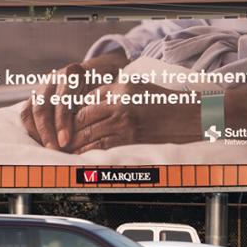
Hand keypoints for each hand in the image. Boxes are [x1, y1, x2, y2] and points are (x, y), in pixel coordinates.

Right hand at [20, 49, 127, 149]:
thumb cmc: (103, 88)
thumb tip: (89, 136)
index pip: (62, 100)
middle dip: (47, 131)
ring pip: (30, 110)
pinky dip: (32, 129)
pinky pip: (26, 114)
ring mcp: (42, 86)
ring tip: (48, 149)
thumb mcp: (104, 94)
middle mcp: (54, 78)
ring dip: (38, 132)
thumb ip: (94, 110)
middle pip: (42, 106)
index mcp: (72, 74)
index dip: (62, 122)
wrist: (96, 73)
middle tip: (55, 150)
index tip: (65, 141)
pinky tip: (41, 142)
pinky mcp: (34, 96)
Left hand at [68, 82, 200, 153]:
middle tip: (56, 144)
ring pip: (91, 140)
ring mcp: (126, 126)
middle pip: (84, 125)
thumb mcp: (133, 86)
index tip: (61, 127)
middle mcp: (120, 107)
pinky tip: (82, 159)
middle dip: (68, 136)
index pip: (84, 108)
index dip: (68, 120)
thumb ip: (106, 93)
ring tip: (65, 153)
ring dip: (75, 149)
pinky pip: (104, 151)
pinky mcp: (133, 141)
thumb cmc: (159, 101)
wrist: (189, 117)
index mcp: (119, 92)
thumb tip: (82, 104)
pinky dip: (90, 156)